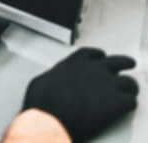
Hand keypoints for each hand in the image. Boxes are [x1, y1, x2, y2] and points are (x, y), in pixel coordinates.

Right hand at [23, 47, 138, 141]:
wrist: (49, 118)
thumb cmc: (42, 102)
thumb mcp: (42, 81)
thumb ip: (55, 77)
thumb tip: (53, 82)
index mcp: (75, 62)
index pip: (94, 54)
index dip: (99, 58)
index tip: (101, 60)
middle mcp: (94, 69)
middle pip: (120, 62)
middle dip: (125, 65)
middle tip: (127, 68)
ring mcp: (107, 85)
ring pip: (129, 82)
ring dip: (128, 88)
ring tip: (127, 93)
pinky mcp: (117, 103)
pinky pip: (131, 101)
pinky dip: (128, 104)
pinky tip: (122, 109)